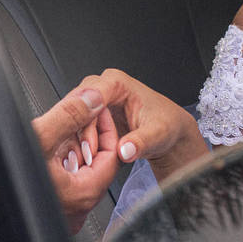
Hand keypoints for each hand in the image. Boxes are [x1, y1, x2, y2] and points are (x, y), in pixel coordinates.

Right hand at [32, 88, 119, 231]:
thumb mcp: (38, 136)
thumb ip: (69, 116)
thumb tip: (92, 99)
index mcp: (82, 194)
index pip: (111, 156)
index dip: (105, 128)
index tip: (96, 111)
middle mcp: (76, 208)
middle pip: (96, 164)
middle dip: (87, 137)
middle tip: (74, 118)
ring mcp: (63, 211)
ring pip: (80, 171)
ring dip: (72, 148)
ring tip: (56, 132)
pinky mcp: (49, 209)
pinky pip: (65, 181)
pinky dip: (59, 162)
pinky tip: (44, 151)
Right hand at [75, 69, 206, 181]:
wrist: (168, 134)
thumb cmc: (166, 126)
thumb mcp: (157, 135)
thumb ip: (141, 142)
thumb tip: (125, 150)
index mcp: (118, 83)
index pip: (92, 94)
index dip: (86, 117)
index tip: (88, 141)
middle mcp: (102, 88)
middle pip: (77, 105)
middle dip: (79, 130)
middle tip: (88, 154)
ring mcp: (95, 102)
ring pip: (74, 117)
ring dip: (77, 138)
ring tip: (89, 158)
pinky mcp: (92, 116)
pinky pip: (76, 127)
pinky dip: (79, 142)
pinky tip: (88, 155)